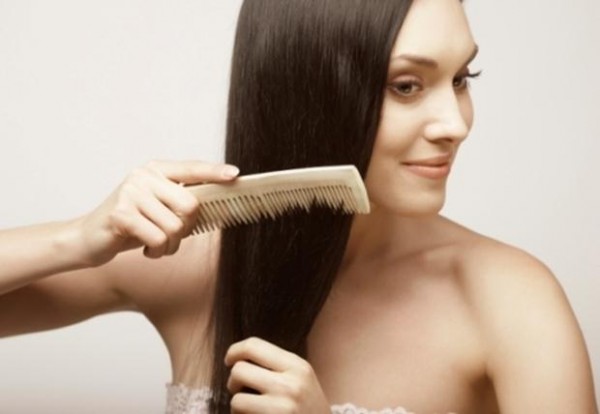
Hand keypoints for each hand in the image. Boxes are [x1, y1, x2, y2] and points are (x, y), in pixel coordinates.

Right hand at [73, 160, 238, 265]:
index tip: (235, 174)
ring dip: (170, 245)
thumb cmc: (130, 225)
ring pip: (175, 227)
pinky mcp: (121, 213)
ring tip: (155, 244)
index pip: (192, 168)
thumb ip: (181, 202)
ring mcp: (131, 192)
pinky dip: (157, 252)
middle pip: (190, 205)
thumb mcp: (158, 209)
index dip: (214, 172)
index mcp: (156, 170)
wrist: (88, 239)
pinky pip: (158, 239)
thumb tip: (218, 203)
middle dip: (187, 229)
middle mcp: (143, 176)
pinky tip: (146, 249)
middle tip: (171, 237)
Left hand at [225, 337, 330, 413]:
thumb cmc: (307, 406)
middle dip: (233, 381)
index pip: (253, 346)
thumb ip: (275, 364)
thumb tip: (237, 356)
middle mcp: (290, 385)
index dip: (235, 351)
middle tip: (240, 389)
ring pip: (236, 400)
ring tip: (248, 408)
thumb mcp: (301, 377)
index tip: (230, 360)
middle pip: (239, 370)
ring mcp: (282, 409)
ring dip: (237, 406)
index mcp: (297, 366)